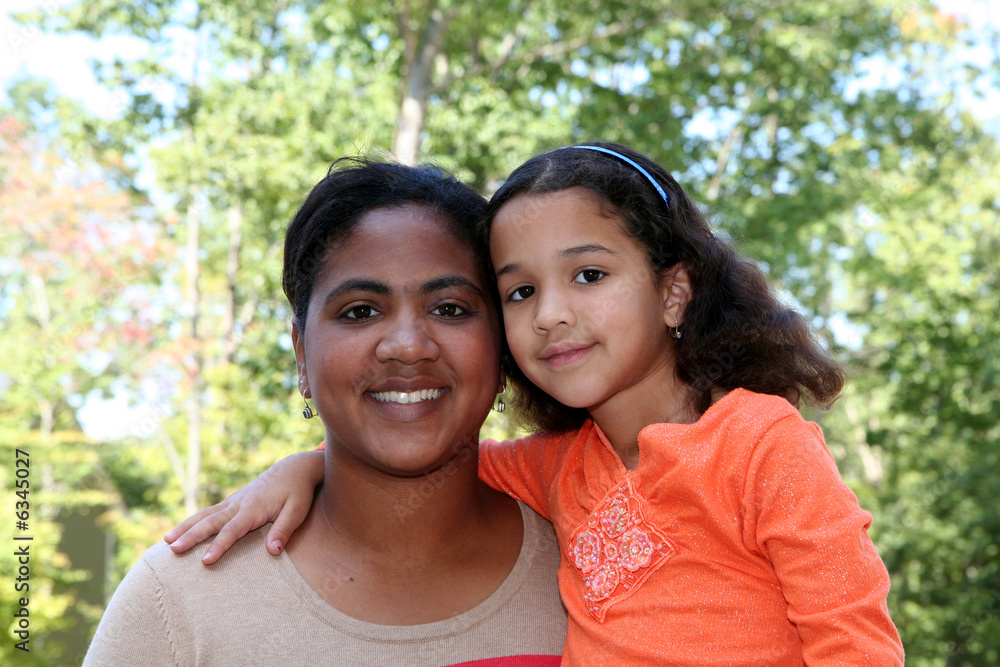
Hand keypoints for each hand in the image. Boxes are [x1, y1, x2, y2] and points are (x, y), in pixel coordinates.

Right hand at [163, 450, 324, 563]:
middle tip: (173, 551)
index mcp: (253, 508)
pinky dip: (193, 521)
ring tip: (166, 542)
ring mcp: (234, 501)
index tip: (205, 561)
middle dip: (191, 536)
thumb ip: (284, 530)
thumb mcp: (298, 510)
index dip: (219, 546)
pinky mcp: (233, 501)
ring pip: (205, 515)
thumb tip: (272, 551)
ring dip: (185, 527)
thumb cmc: (298, 491)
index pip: (232, 530)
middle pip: (211, 522)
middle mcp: (239, 504)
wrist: (294, 468)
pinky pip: (209, 512)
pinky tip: (182, 531)